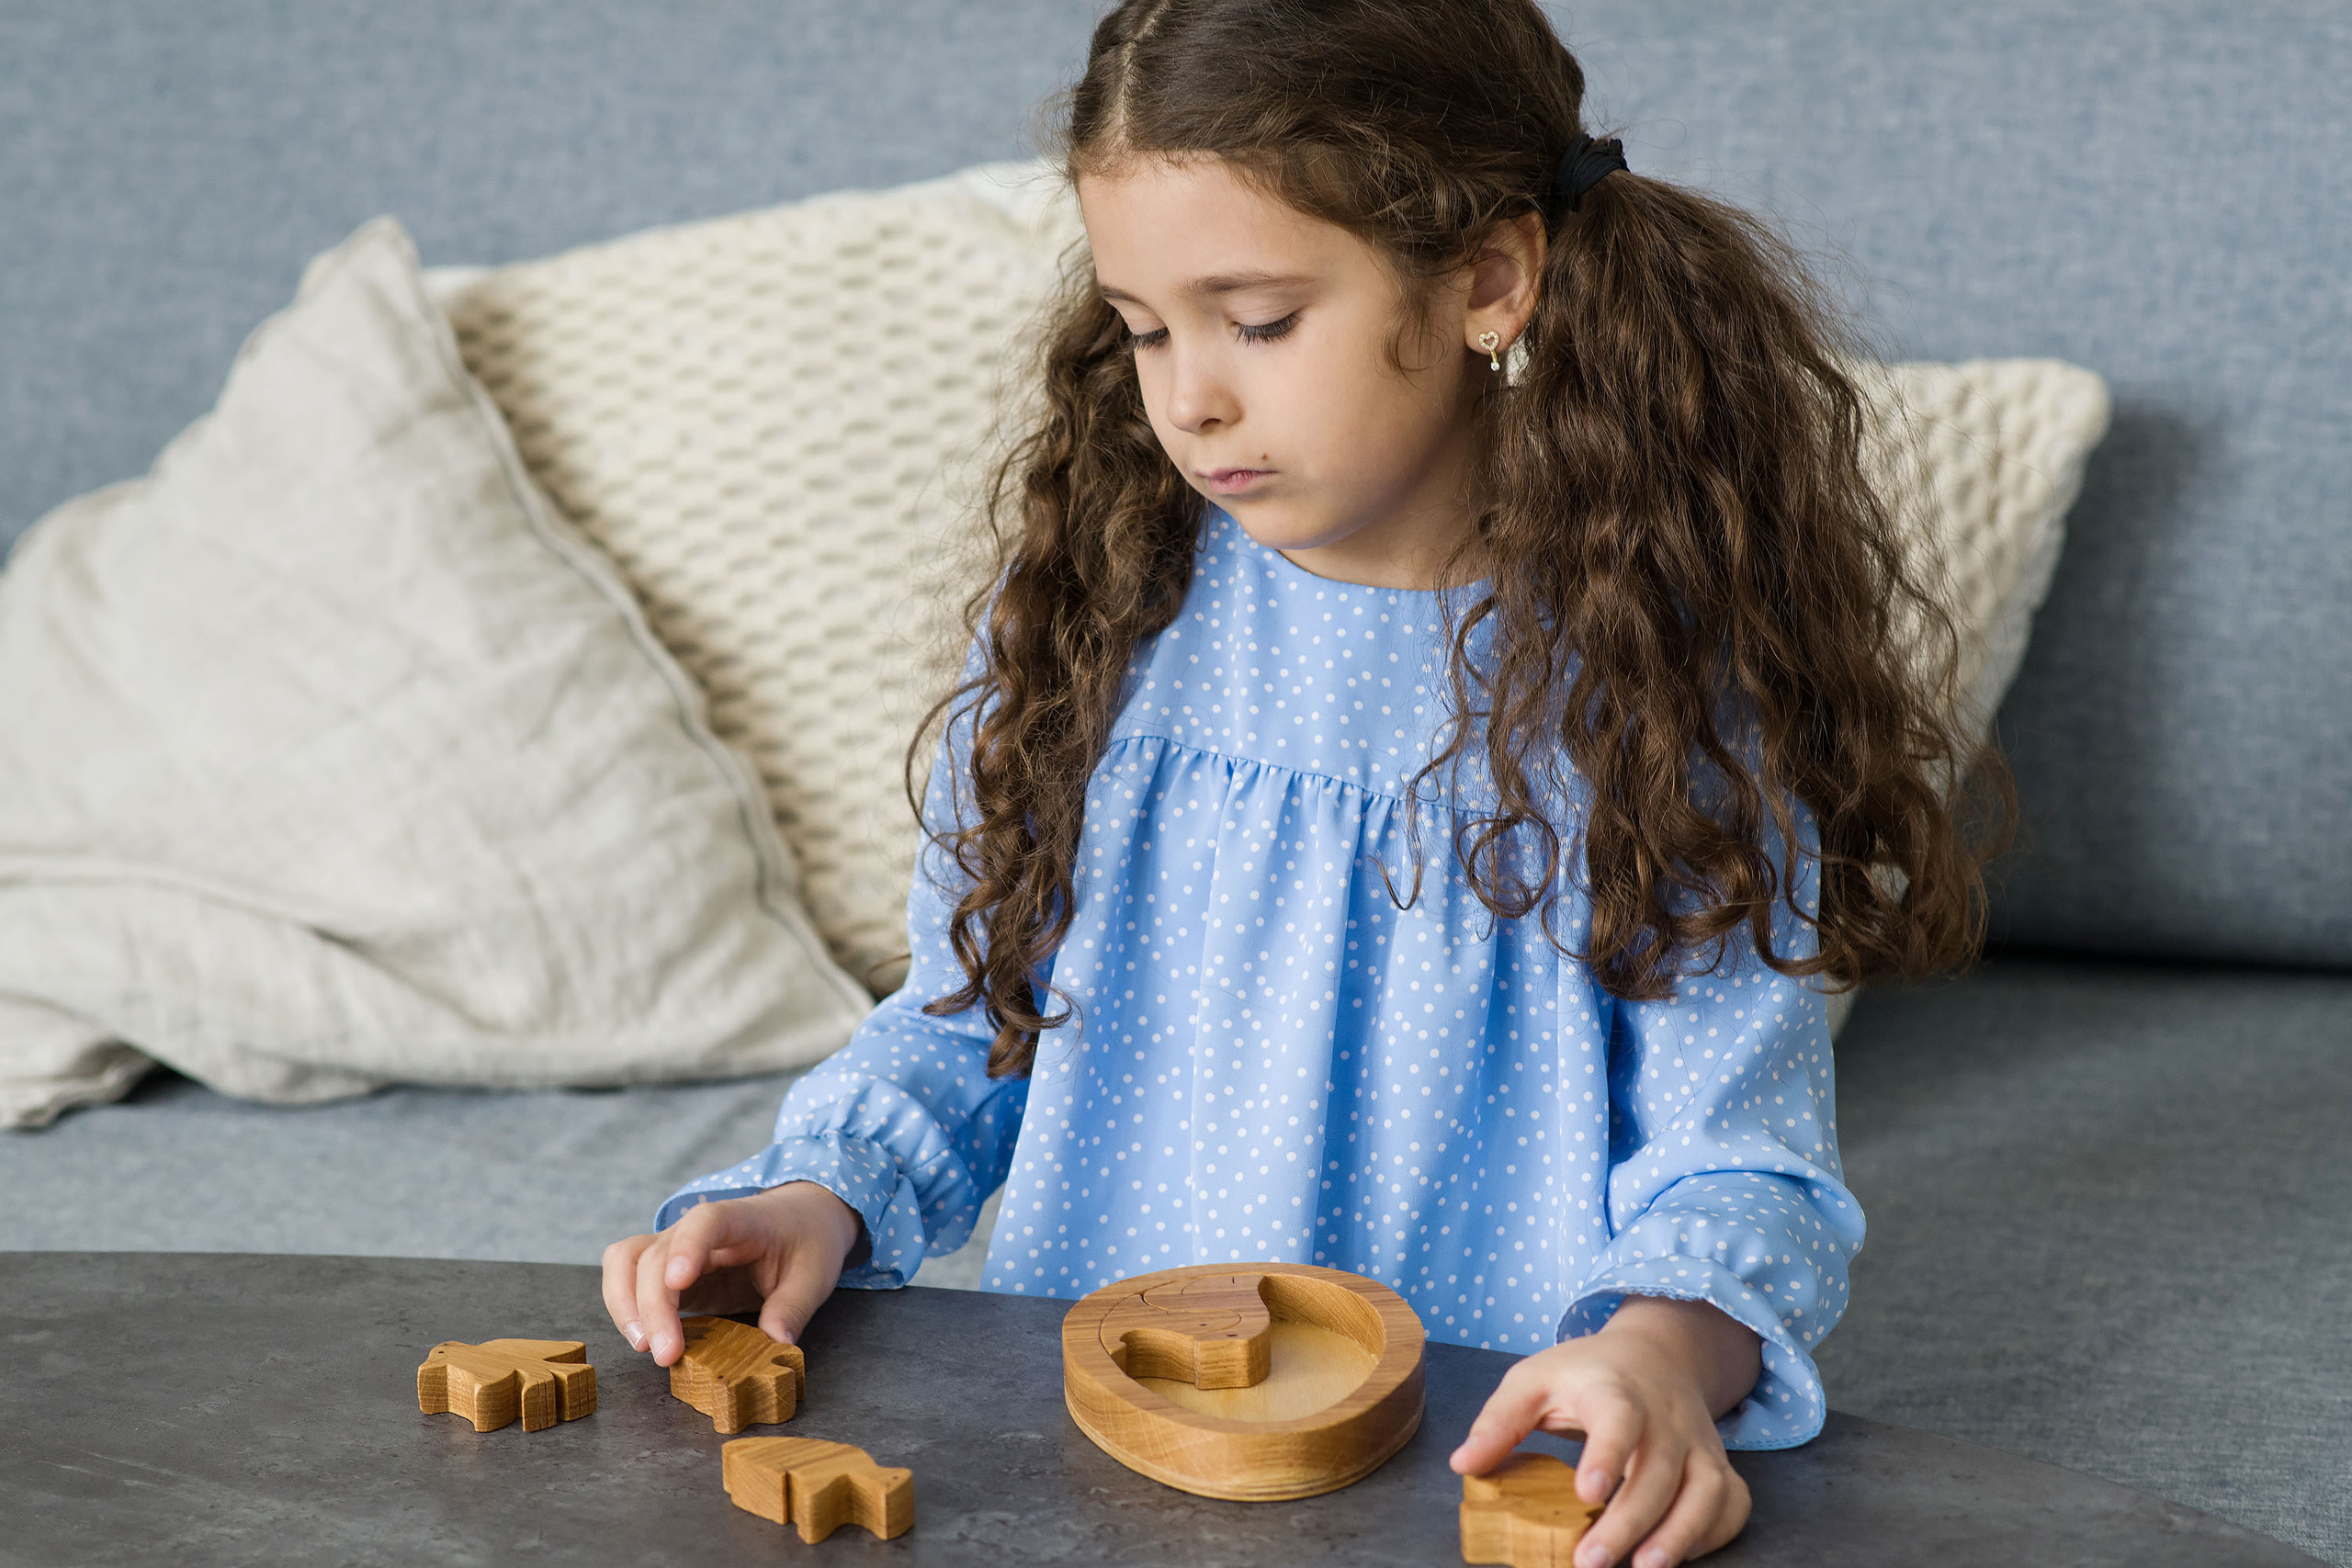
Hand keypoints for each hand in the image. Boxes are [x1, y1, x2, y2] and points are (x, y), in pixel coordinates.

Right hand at [599, 1180, 864, 1366]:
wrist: (800, 1220)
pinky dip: (624, 1306)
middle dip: (654, 1306)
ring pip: (627, 1261)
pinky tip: (642, 1338)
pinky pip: (628, 1278)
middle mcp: (697, 1229)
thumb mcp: (814, 1274)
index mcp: (740, 1219)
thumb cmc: (807, 1240)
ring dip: (625, 1304)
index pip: (705, 1221)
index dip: (688, 1247)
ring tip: (643, 1346)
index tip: (679, 1281)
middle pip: (657, 1254)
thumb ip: (793, 1307)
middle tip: (667, 1354)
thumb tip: (776, 1344)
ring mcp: (677, 1247)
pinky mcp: (668, 1271)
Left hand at [1448, 1296, 1757, 1567]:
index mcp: (1615, 1389)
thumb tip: (1463, 1465)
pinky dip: (1714, 1533)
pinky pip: (1731, 1502)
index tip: (1587, 1493)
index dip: (1607, 1453)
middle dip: (1627, 1522)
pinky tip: (1678, 1556)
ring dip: (1681, 1534)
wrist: (1657, 1352)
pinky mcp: (1718, 1464)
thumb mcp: (1532, 1379)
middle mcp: (1665, 1416)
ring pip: (1705, 1490)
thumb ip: (1498, 1421)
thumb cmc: (1585, 1373)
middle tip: (1590, 1562)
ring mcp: (1697, 1442)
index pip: (1619, 1416)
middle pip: (1657, 1471)